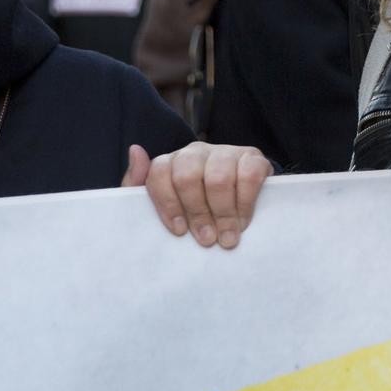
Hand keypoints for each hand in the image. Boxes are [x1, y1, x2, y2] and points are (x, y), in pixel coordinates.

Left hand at [120, 142, 271, 249]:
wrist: (240, 202)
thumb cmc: (195, 208)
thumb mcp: (166, 202)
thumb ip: (139, 184)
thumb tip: (136, 151)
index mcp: (173, 162)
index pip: (160, 172)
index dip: (167, 203)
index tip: (178, 231)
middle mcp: (197, 152)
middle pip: (188, 176)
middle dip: (197, 213)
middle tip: (207, 240)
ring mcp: (226, 152)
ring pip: (218, 177)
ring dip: (223, 213)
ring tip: (227, 237)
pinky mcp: (253, 157)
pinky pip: (249, 175)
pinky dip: (245, 203)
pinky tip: (243, 221)